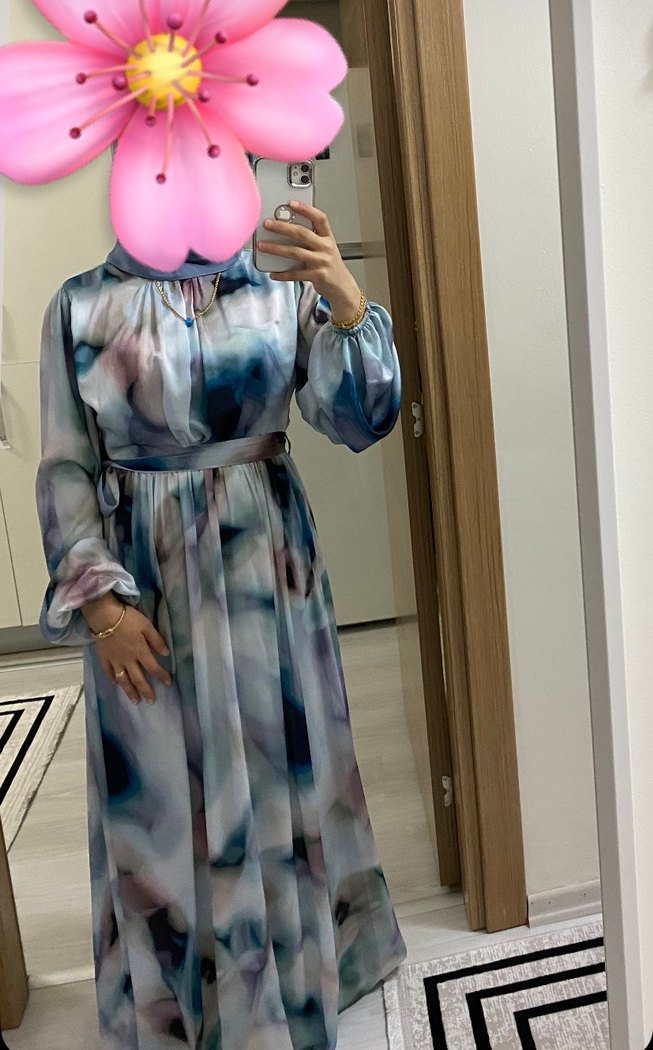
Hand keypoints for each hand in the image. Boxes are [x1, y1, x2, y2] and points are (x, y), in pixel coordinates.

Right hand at [83, 597, 171, 704]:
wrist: (104, 616)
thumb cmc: (128, 618)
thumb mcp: (146, 625)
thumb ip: (156, 640)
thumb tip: (166, 653)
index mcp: (140, 651)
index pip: (153, 668)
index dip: (161, 676)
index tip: (168, 683)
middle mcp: (128, 660)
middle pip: (138, 679)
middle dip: (145, 691)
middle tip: (150, 701)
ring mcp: (114, 660)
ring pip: (123, 680)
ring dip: (129, 691)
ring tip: (135, 701)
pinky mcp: (103, 657)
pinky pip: (108, 672)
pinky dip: (112, 679)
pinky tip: (116, 684)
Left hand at [258, 201, 362, 322]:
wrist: (342, 287)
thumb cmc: (330, 266)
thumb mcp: (325, 248)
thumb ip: (311, 239)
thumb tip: (286, 229)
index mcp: (328, 238)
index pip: (320, 218)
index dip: (306, 209)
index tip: (292, 203)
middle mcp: (326, 248)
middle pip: (302, 233)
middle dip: (282, 227)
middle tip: (268, 224)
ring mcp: (321, 262)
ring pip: (295, 252)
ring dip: (276, 248)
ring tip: (263, 246)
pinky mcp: (317, 276)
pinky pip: (296, 274)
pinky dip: (283, 274)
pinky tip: (273, 273)